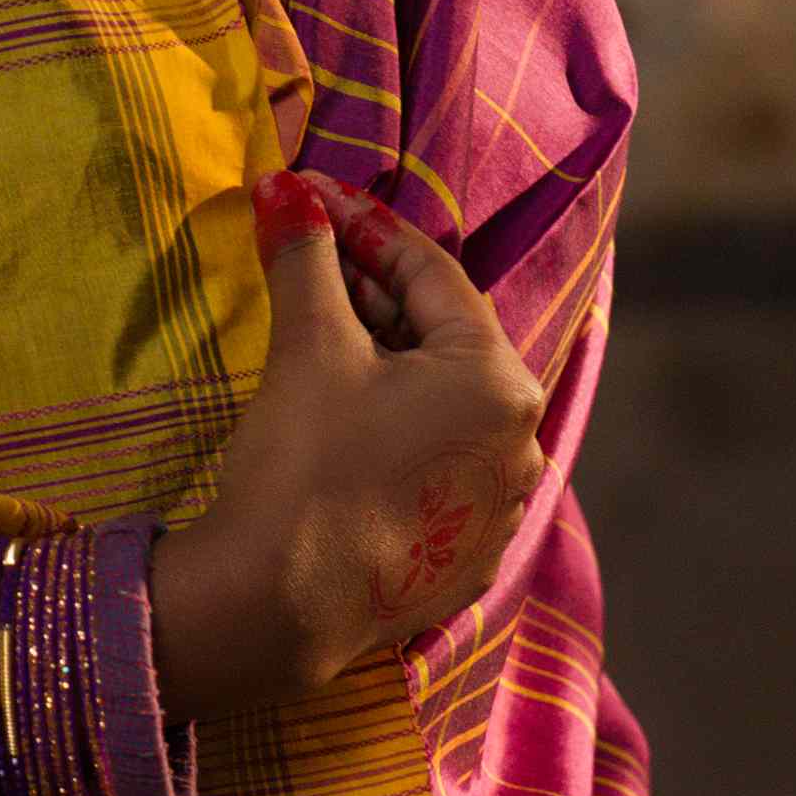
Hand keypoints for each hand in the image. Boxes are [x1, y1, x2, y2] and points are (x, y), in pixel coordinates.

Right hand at [150, 167, 545, 721]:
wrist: (273, 607)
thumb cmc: (304, 464)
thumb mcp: (308, 345)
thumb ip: (307, 257)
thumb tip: (282, 187)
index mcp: (500, 382)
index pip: (432, 275)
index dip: (363, 229)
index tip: (310, 202)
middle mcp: (522, 445)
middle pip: (443, 340)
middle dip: (373, 298)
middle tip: (309, 266)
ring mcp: (497, 509)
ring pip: (442, 406)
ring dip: (385, 365)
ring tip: (318, 338)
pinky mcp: (463, 558)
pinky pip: (437, 468)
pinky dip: (395, 433)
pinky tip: (341, 422)